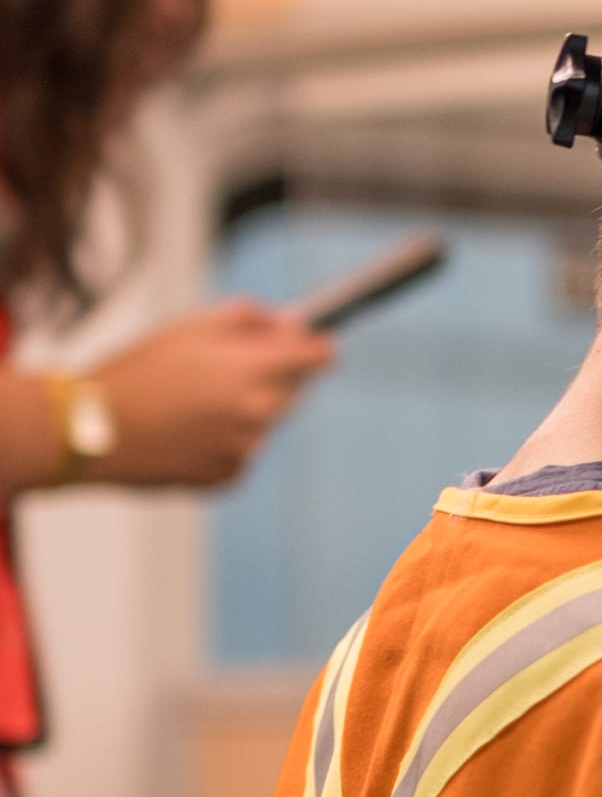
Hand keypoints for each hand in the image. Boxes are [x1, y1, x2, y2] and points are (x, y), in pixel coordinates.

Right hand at [88, 301, 334, 486]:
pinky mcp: (228, 476)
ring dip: (242, 412)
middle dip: (270, 378)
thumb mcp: (191, 327)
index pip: (316, 357)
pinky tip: (183, 432)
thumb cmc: (137, 372)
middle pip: (293, 390)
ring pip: (263, 423)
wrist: (90, 429)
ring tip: (189, 404)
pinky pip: (240, 453)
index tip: (314, 345)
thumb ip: (250, 320)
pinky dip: (221, 443)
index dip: (314, 347)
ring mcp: (246, 448)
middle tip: (220, 372)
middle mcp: (260, 412)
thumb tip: (289, 323)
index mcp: (256, 370)